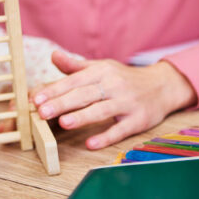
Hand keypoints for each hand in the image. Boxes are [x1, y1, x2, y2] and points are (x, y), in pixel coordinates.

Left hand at [32, 51, 197, 149]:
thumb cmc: (124, 78)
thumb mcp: (101, 67)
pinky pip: (121, 129)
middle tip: (42, 112)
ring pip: (102, 110)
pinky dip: (106, 136)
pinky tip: (91, 143)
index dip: (55, 89)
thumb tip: (53, 55)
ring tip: (63, 123)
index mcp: (101, 71)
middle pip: (85, 95)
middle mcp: (114, 85)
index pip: (74, 81)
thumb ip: (75, 66)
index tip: (36, 99)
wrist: (162, 86)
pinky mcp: (138, 120)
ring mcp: (127, 102)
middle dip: (62, 103)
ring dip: (82, 116)